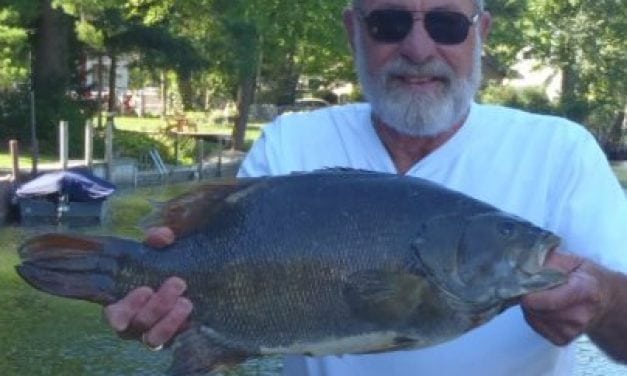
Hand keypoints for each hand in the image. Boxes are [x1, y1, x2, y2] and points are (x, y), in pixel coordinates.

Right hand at [103, 227, 192, 348]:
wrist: (185, 275)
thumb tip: (163, 236)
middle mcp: (134, 323)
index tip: (144, 290)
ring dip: (170, 321)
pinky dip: (182, 328)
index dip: (122, 310)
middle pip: (139, 324)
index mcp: (122, 303)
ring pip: (154, 339)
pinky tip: (193, 315)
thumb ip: (158, 239)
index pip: (114, 315)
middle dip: (158, 305)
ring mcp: (152, 333)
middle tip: (178, 282)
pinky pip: (175, 341)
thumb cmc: (161, 262)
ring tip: (186, 302)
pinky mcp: (172, 337)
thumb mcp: (158, 248)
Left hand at [521, 251, 610, 345]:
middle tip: (530, 287)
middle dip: (528, 297)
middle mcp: (581, 314)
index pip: (551, 300)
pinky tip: (542, 307)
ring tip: (539, 295)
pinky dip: (533, 316)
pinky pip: (536, 326)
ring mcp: (573, 330)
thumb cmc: (583, 275)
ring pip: (535, 318)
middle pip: (539, 310)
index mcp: (585, 289)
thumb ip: (546, 262)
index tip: (522, 286)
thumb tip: (522, 267)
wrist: (603, 299)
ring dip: (530, 306)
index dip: (532, 295)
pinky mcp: (563, 340)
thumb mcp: (569, 260)